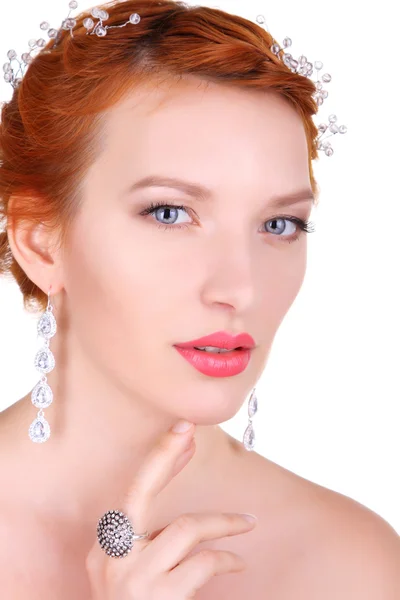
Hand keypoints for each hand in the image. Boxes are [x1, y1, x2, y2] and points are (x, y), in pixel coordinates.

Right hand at [85, 420, 256, 598]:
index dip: (159, 460)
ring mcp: (133, 579)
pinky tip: (237, 562)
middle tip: (189, 431)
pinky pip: (203, 562)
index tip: (183, 434)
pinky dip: (225, 557)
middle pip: (139, 493)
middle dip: (163, 456)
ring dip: (223, 522)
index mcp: (104, 549)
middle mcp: (111, 559)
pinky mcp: (159, 598)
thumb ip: (150, 544)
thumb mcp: (134, 576)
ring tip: (247, 524)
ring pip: (186, 527)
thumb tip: (184, 515)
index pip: (132, 493)